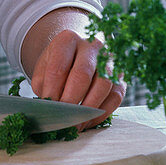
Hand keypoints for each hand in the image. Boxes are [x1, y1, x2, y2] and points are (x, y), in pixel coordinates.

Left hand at [21, 8, 125, 128]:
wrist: (78, 50)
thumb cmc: (59, 61)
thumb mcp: (44, 67)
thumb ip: (44, 84)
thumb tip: (47, 107)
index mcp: (68, 39)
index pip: (59, 67)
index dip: (52, 91)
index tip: (48, 108)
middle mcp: (92, 45)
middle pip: (82, 74)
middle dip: (71, 101)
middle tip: (63, 119)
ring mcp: (109, 59)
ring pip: (103, 85)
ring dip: (88, 109)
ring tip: (76, 125)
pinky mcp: (121, 75)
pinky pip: (115, 96)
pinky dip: (102, 113)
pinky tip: (88, 121)